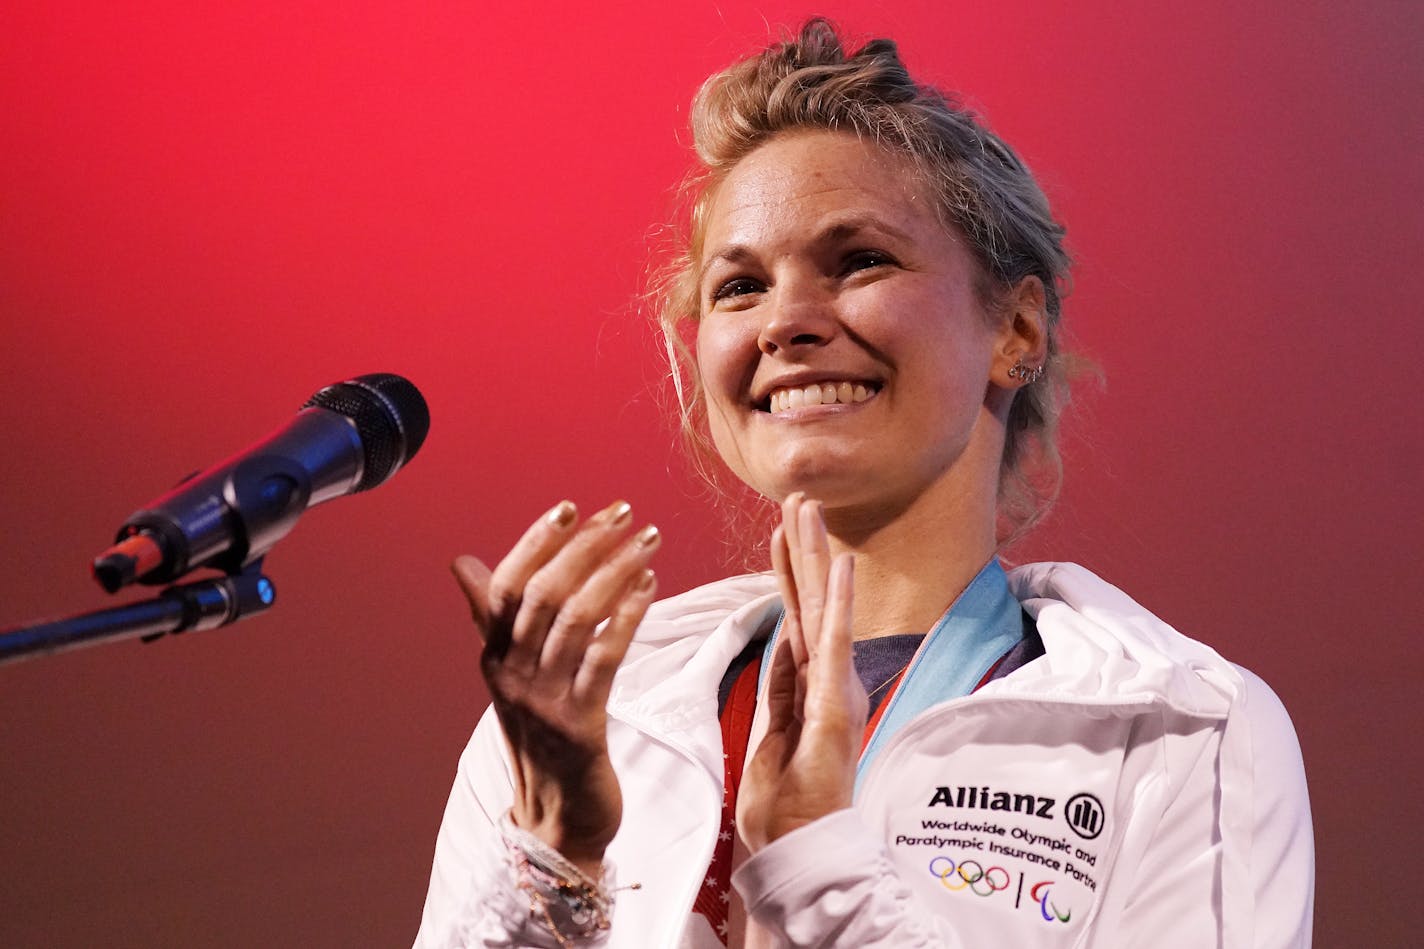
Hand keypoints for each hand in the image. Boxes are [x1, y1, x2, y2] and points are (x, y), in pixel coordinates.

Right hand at [451, 499, 660, 875]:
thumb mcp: (509, 673)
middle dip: (586, 546)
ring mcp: (542, 701)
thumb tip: (462, 563)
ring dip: (617, 572)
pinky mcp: (579, 724)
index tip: (571, 507)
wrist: (557, 818)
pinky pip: (605, 657)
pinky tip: (650, 588)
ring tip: (648, 542)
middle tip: (625, 514)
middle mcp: (510, 674)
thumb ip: (491, 616)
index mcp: (493, 656)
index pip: (507, 586)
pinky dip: (629, 615)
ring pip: (577, 619)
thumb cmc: (540, 736)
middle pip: (544, 594)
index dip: (537, 542)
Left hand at [737, 493, 867, 852]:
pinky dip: (840, 604)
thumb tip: (781, 649)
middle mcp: (828, 681)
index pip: (796, 616)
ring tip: (811, 510)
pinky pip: (834, 646)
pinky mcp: (836, 705)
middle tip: (799, 498)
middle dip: (803, 549)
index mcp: (811, 687)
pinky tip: (843, 564)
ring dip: (817, 557)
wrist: (800, 852)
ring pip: (823, 610)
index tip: (781, 528)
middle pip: (811, 602)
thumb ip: (782, 693)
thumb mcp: (774, 737)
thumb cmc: (787, 808)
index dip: (789, 572)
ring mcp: (835, 690)